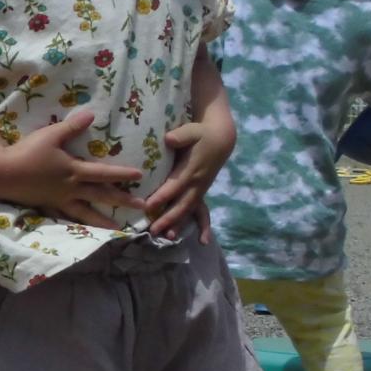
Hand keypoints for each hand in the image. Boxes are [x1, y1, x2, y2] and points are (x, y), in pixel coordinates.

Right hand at [0, 110, 143, 227]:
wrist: (3, 174)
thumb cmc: (27, 153)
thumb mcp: (50, 135)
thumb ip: (72, 126)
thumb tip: (92, 114)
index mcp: (74, 171)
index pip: (104, 173)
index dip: (123, 174)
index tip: (140, 175)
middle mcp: (71, 188)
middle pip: (102, 196)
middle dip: (123, 201)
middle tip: (143, 207)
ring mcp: (60, 200)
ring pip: (87, 213)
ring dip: (104, 221)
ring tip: (117, 229)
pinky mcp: (49, 205)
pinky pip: (69, 216)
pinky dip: (80, 222)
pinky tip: (86, 226)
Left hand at [142, 109, 236, 241]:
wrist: (221, 139)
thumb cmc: (201, 134)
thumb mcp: (192, 130)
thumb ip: (181, 135)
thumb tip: (169, 139)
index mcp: (191, 169)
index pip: (175, 185)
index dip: (162, 196)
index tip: (148, 206)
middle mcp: (197, 182)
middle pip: (182, 203)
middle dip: (169, 217)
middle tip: (153, 230)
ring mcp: (200, 189)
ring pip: (189, 210)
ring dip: (179, 224)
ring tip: (167, 237)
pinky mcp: (201, 192)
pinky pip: (198, 212)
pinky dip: (199, 226)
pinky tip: (200, 240)